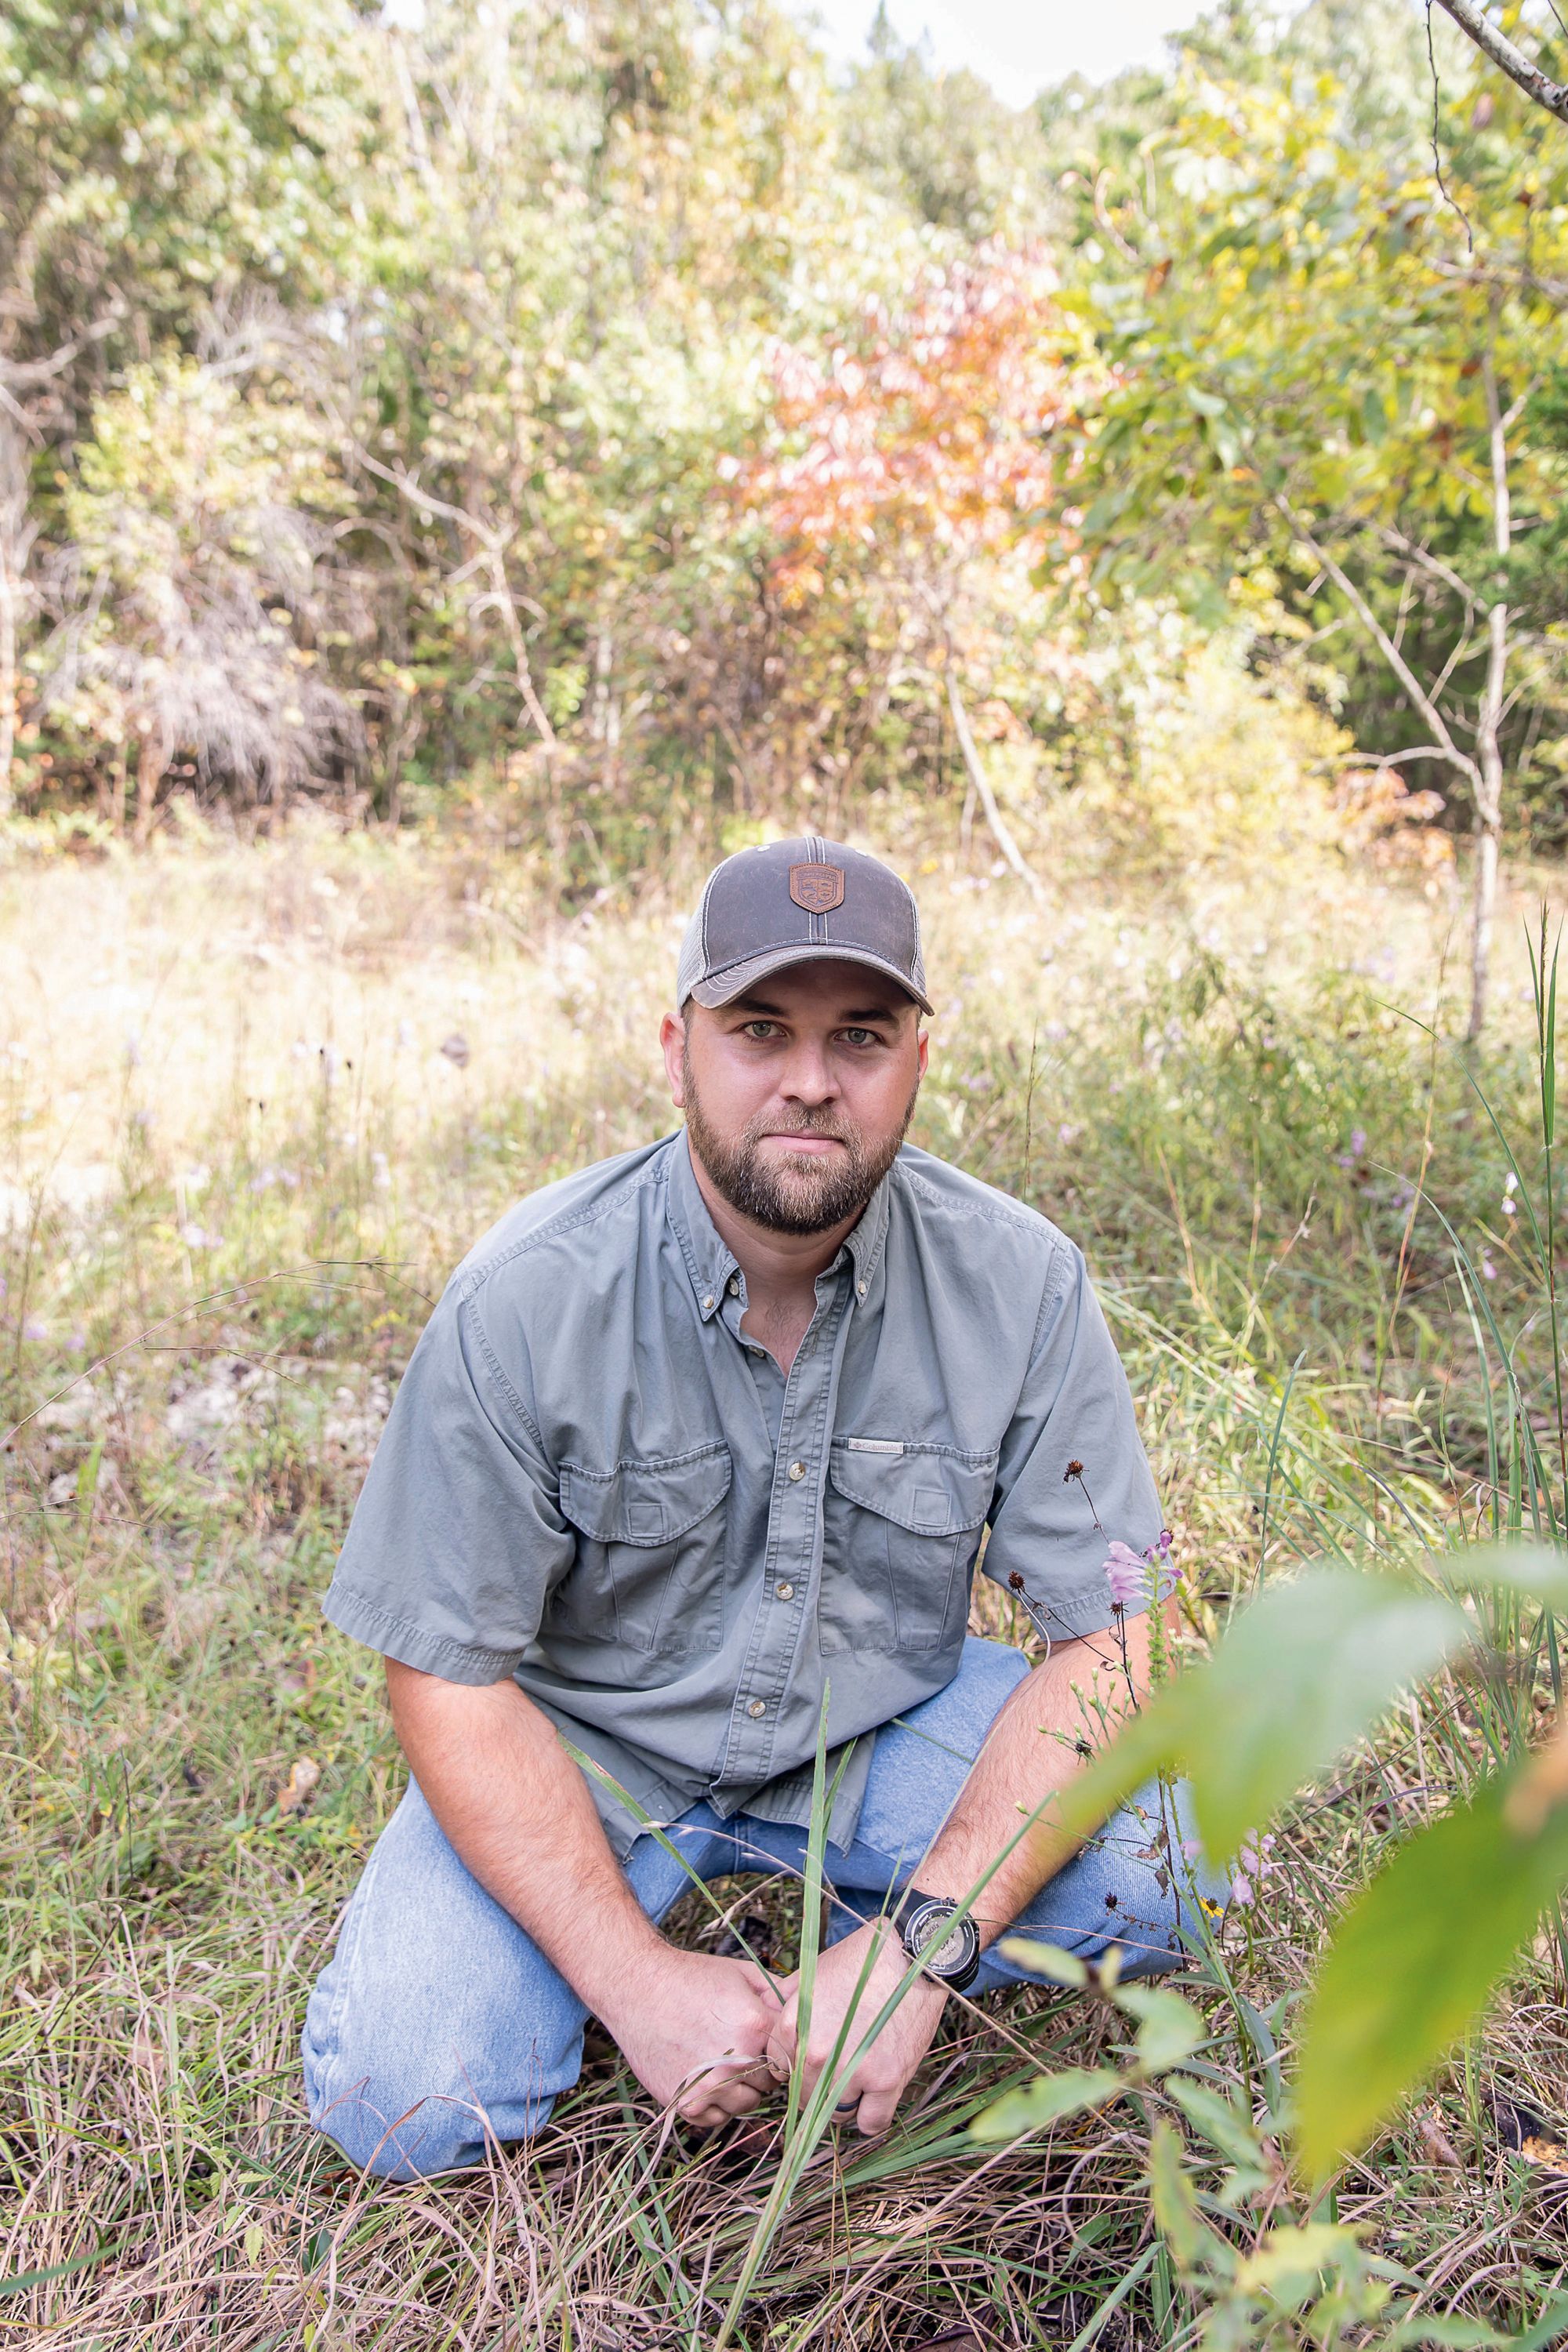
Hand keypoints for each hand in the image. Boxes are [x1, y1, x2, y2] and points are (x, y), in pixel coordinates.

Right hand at [598, 1946, 784, 2127]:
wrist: (638, 1987)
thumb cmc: (691, 1977)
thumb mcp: (741, 1973)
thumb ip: (777, 1995)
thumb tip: (804, 2013)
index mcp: (754, 2026)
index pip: (791, 2055)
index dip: (782, 2049)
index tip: (768, 2041)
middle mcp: (735, 2061)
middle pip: (771, 2083)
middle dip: (762, 2068)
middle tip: (739, 2048)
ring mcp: (709, 2086)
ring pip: (746, 2104)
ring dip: (740, 2089)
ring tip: (720, 2061)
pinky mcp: (686, 2102)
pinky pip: (716, 2118)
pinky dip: (714, 2104)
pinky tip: (704, 2076)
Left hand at [766, 1922, 946, 2136]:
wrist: (912, 1957)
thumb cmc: (861, 1961)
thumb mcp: (813, 1972)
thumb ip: (786, 1999)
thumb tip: (768, 2011)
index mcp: (794, 2025)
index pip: (779, 2067)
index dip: (794, 2064)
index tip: (810, 2059)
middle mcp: (817, 2053)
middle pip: (805, 2096)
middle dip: (816, 2086)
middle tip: (838, 2068)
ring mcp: (851, 2070)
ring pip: (836, 2112)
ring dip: (845, 2101)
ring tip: (859, 2077)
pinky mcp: (887, 2081)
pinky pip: (871, 2123)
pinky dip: (871, 2117)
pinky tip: (874, 2099)